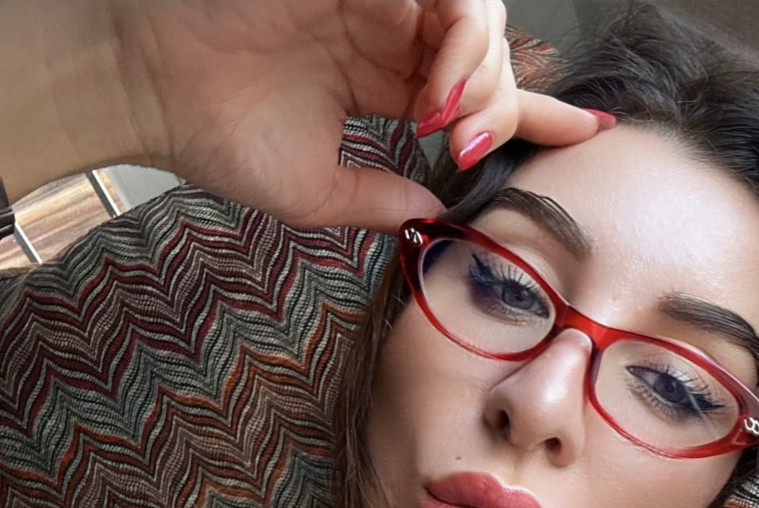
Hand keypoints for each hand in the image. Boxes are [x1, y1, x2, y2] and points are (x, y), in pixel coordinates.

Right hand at [108, 0, 608, 231]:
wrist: (149, 93)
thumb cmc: (219, 138)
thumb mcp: (316, 192)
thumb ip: (379, 202)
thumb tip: (434, 218)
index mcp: (382, 77)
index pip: (475, 89)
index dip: (537, 110)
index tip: (591, 132)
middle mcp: (387, 32)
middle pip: (488, 51)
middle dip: (498, 101)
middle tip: (467, 147)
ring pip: (473, 12)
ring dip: (478, 71)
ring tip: (445, 125)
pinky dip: (452, 38)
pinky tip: (432, 91)